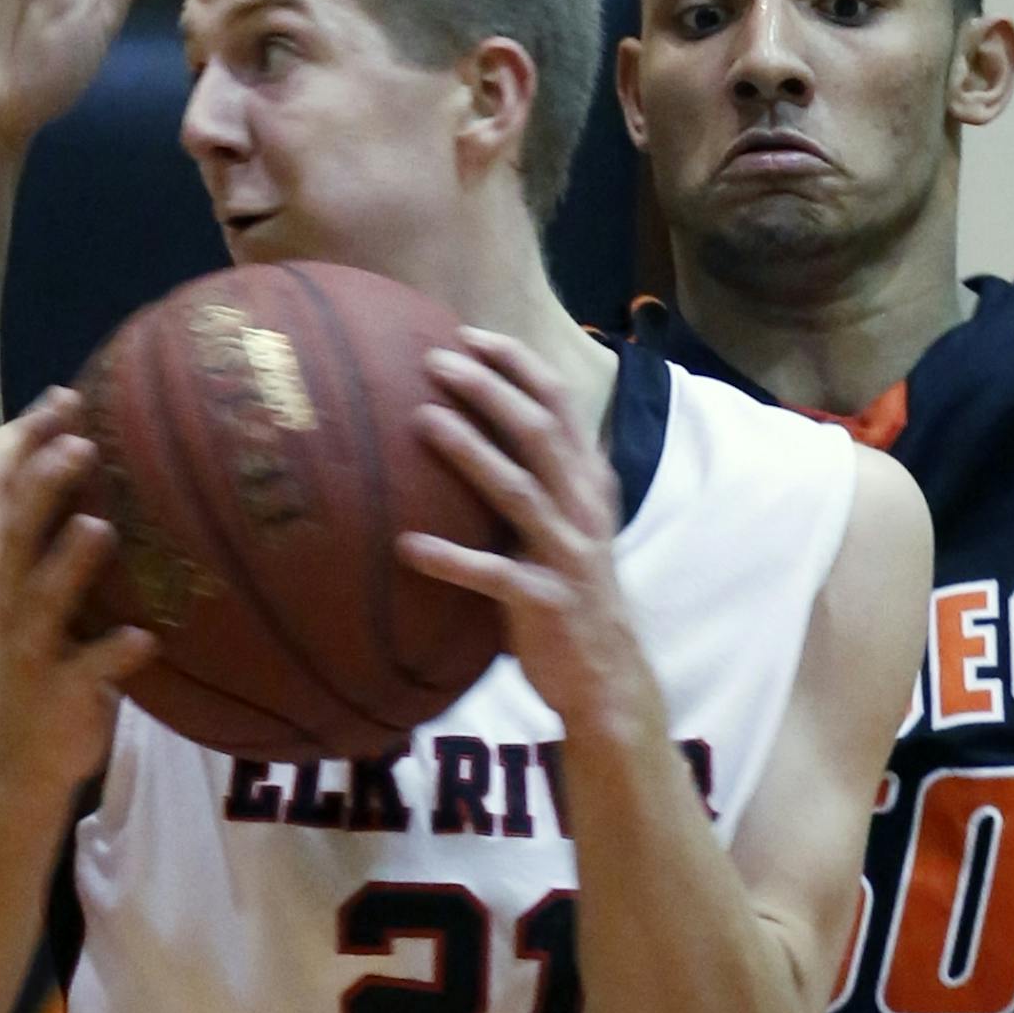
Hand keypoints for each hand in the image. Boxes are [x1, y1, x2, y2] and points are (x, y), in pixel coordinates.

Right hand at [0, 388, 155, 787]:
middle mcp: (12, 605)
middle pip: (21, 535)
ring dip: (70, 564)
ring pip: (44, 600)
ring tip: (100, 528)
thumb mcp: (54, 604)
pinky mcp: (52, 700)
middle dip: (44, 488)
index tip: (65, 396)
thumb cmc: (44, 669)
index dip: (33, 447)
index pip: (14, 497)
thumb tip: (122, 485)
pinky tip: (143, 639)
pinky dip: (112, 655)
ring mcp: (30, 652)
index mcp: (13, 573)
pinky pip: (85, 674)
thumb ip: (76, 551)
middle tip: (81, 443)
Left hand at [398, 329, 661, 737]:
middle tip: (436, 360)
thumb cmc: (572, 593)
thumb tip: (480, 426)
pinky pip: (493, 575)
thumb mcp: (570, 526)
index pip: (561, 404)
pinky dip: (450, 559)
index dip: (518, 364)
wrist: (607, 678)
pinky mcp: (547, 602)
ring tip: (423, 419)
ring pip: (519, 490)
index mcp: (590, 484)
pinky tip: (406, 546)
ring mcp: (568, 555)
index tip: (469, 334)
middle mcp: (584, 510)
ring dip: (470, 452)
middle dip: (490, 390)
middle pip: (540, 433)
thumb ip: (542, 479)